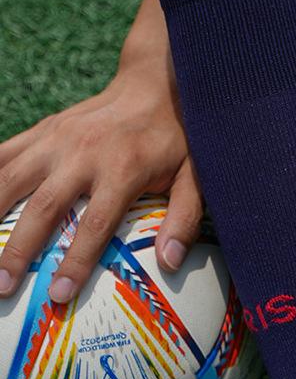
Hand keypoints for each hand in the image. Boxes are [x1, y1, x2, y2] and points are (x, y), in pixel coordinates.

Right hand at [0, 0, 201, 302]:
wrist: (153, 83)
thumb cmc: (176, 140)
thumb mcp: (194, 176)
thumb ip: (184, 217)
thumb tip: (171, 262)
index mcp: (122, 169)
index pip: (95, 224)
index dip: (74, 261)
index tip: (58, 295)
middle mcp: (81, 152)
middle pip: (43, 207)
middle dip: (18, 250)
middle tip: (2, 287)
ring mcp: (56, 138)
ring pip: (10, 178)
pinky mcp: (42, 130)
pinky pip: (4, 153)